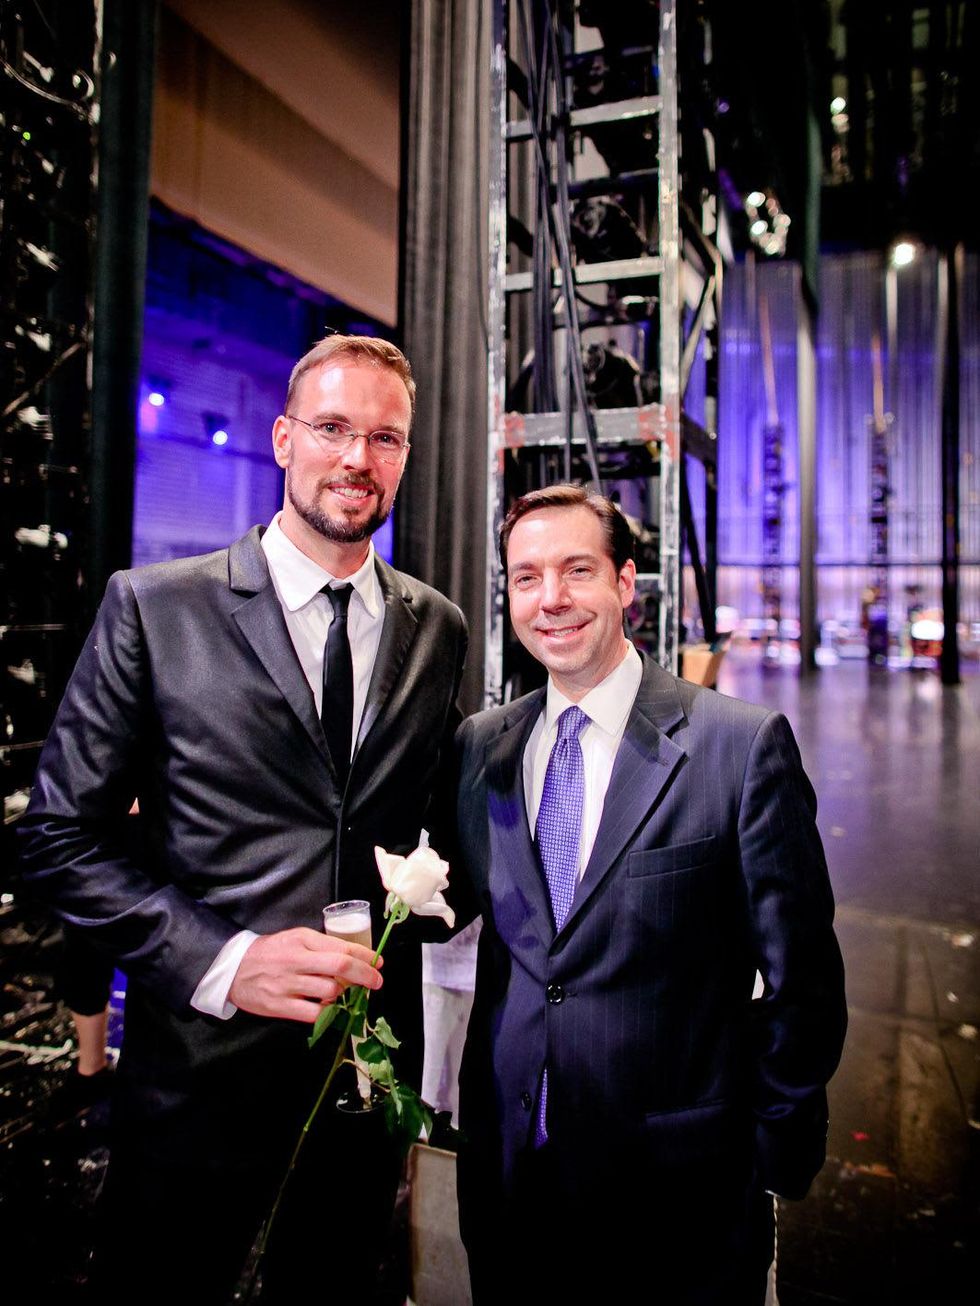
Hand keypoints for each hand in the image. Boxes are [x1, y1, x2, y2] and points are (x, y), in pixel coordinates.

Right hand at [228, 927, 381, 1022]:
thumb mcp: (295, 938)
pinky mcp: (279, 1006)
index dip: (365, 957)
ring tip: (341, 992)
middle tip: (376, 981)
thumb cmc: (271, 952)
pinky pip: (313, 1013)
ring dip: (342, 993)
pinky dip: (326, 1011)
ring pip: (329, 991)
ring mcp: (287, 984)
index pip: (341, 948)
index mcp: (302, 940)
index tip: (378, 963)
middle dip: (365, 975)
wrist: (233, 969)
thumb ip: (322, 945)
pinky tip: (327, 1006)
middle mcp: (296, 960)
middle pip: (340, 968)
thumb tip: (354, 958)